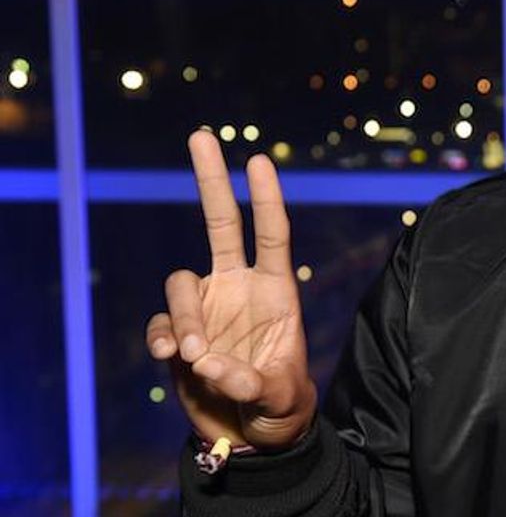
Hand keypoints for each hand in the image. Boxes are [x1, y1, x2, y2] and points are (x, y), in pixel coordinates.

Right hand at [145, 128, 316, 449]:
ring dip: (182, 315)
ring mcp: (205, 308)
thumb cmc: (280, 408)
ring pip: (179, 284)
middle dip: (211, 179)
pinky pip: (160, 323)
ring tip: (194, 354)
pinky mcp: (177, 335)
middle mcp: (238, 288)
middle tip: (201, 134)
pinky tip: (171, 358)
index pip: (271, 233)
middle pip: (220, 223)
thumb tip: (209, 362)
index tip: (257, 159)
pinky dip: (161, 336)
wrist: (251, 438)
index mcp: (276, 289)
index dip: (265, 197)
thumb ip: (252, 381)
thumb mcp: (280, 397)